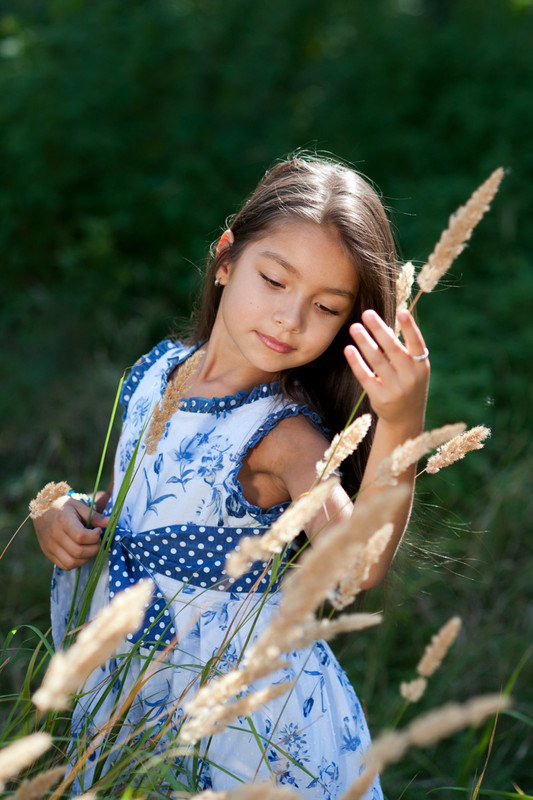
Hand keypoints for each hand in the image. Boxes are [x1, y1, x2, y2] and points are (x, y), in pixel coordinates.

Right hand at [33, 495, 106, 569]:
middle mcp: (55, 536)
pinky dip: (77, 562)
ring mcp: (50, 547)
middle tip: (96, 540)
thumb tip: (111, 522)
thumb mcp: (79, 506)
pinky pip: (65, 566)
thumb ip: (95, 516)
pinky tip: (81, 553)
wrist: (41, 510)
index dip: (95, 536)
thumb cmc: (63, 506)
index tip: (97, 531)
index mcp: (63, 521)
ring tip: (89, 547)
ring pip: (72, 562)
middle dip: (94, 548)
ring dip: (86, 558)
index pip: (81, 536)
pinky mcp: (48, 554)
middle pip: (79, 552)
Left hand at [344, 309, 429, 432]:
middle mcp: (411, 377)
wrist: (405, 419)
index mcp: (422, 366)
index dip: (410, 328)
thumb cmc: (407, 385)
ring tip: (354, 327)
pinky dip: (356, 362)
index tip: (402, 311)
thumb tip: (382, 325)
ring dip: (364, 342)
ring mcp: (396, 389)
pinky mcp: (380, 398)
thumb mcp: (412, 369)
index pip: (417, 344)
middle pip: (393, 349)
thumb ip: (401, 350)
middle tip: (366, 313)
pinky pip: (365, 376)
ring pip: (377, 361)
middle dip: (379, 329)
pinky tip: (349, 349)